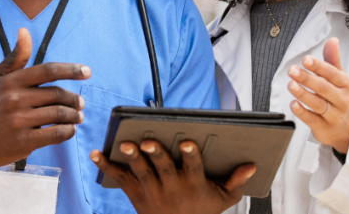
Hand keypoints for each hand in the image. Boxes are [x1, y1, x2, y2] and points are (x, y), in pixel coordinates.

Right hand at [0, 28, 90, 167]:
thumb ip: (15, 58)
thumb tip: (24, 31)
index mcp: (11, 81)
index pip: (48, 71)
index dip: (71, 70)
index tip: (87, 72)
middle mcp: (15, 99)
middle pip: (57, 95)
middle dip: (74, 99)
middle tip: (80, 103)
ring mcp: (19, 121)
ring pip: (59, 115)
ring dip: (74, 116)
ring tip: (77, 117)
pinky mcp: (23, 142)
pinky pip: (55, 134)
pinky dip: (67, 132)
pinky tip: (68, 130)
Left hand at [90, 140, 255, 213]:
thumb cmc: (200, 212)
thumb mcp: (223, 199)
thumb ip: (236, 181)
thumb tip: (252, 165)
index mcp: (193, 185)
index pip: (193, 168)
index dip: (190, 155)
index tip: (187, 142)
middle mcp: (171, 188)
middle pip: (162, 168)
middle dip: (156, 154)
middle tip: (149, 142)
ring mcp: (151, 191)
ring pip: (141, 172)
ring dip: (132, 157)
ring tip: (125, 143)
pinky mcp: (135, 193)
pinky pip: (119, 178)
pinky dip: (106, 166)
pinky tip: (96, 152)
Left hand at [288, 37, 348, 153]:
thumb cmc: (340, 99)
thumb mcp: (339, 79)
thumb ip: (333, 60)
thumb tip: (333, 40)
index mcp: (343, 84)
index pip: (332, 73)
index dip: (318, 66)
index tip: (306, 59)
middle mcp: (340, 99)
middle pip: (323, 88)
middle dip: (307, 78)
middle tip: (292, 71)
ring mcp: (333, 115)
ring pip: (318, 104)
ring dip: (303, 94)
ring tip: (291, 85)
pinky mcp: (324, 127)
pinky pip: (312, 119)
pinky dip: (302, 112)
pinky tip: (293, 104)